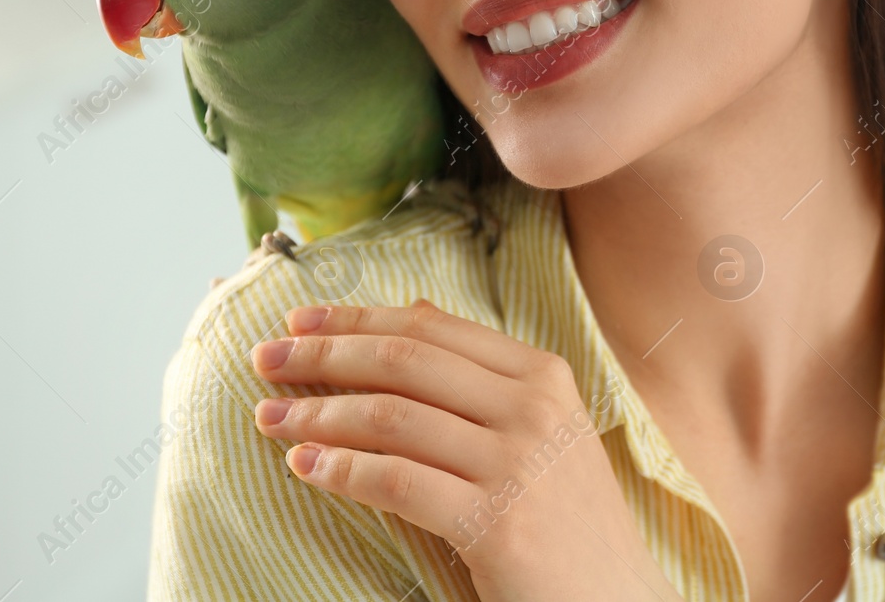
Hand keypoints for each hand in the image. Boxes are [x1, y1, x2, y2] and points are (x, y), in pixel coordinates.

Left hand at [250, 299, 685, 601]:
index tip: (301, 319)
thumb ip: (483, 374)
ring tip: (270, 418)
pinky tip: (305, 468)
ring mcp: (519, 463)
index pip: (430, 328)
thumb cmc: (568, 519)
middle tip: (264, 357)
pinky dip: (342, 471)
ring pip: (391, 416)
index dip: (357, 318)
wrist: (619, 601)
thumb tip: (411, 311)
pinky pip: (398, 482)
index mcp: (542, 375)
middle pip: (403, 360)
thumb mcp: (543, 429)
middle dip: (323, 354)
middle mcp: (533, 407)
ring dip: (318, 414)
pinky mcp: (498, 522)